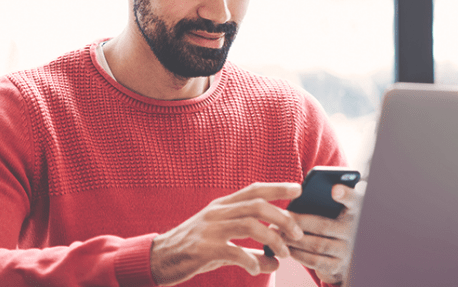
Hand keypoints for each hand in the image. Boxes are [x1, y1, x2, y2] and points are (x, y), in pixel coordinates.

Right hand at [149, 183, 304, 285]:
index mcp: (223, 206)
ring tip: (284, 254)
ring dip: (273, 239)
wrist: (159, 258)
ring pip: (249, 225)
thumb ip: (250, 251)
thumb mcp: (223, 245)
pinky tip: (256, 269)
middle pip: (257, 205)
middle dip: (282, 218)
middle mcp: (217, 212)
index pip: (254, 189)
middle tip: (298, 233)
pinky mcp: (203, 248)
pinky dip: (250, 260)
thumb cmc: (194, 250)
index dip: (278, 187)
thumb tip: (275, 262)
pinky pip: (233, 251)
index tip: (299, 190)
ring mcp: (209, 229)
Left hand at [285, 182, 363, 284]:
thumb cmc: (330, 220)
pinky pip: (314, 260)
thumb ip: (322, 200)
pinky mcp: (337, 265)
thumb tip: (295, 195)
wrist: (342, 252)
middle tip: (280, 216)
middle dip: (298, 222)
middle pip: (324, 225)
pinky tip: (286, 248)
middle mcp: (354, 230)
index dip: (345, 194)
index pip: (354, 199)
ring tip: (277, 232)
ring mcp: (347, 249)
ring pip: (317, 244)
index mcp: (354, 210)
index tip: (334, 189)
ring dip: (294, 239)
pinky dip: (298, 254)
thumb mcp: (332, 208)